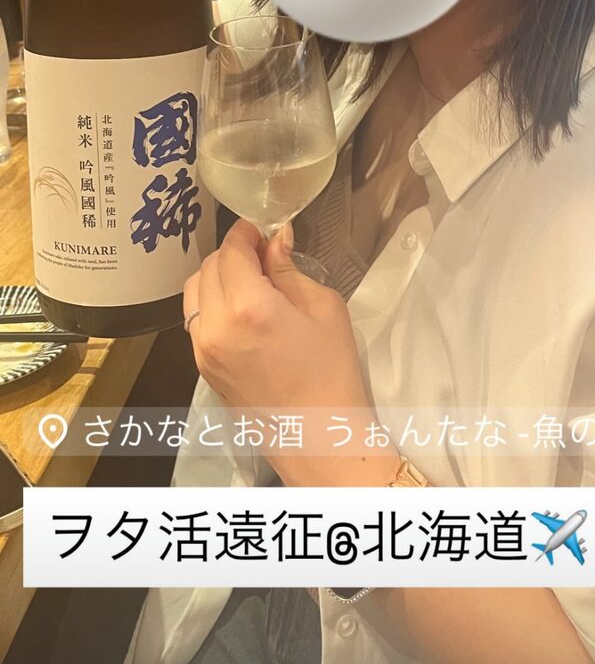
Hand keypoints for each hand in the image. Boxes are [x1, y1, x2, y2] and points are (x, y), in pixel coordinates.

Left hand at [184, 219, 398, 486]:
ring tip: (249, 280)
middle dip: (232, 253)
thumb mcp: (323, 308)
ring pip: (194, 292)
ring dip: (216, 276)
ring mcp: (202, 349)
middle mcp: (215, 325)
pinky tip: (241, 309)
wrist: (317, 435)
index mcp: (249, 306)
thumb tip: (275, 239)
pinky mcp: (201, 367)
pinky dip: (211, 302)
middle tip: (262, 254)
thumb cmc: (331, 370)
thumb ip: (289, 269)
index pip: (232, 250)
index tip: (262, 228)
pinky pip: (196, 319)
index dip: (245, 232)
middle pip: (209, 267)